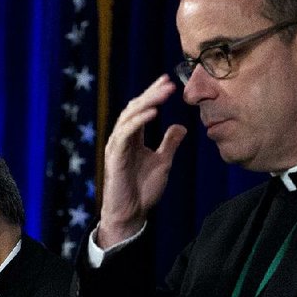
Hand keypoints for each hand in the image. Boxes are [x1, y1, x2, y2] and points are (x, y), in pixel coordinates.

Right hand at [99, 74, 186, 246]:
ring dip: (147, 102)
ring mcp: (116, 146)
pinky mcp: (115, 157)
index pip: (142, 110)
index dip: (153, 95)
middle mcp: (122, 139)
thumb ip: (169, 144)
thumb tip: (181, 126)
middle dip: (151, 94)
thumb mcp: (163, 162)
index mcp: (132, 139)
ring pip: (129, 116)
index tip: (169, 82)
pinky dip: (138, 122)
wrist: (131, 214)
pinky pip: (125, 134)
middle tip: (168, 82)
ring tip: (163, 93)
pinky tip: (153, 113)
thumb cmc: (143, 191)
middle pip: (134, 108)